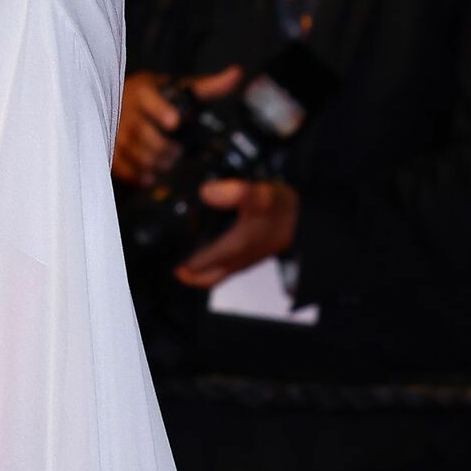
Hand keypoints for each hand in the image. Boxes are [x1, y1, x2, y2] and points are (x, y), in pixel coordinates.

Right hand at [112, 64, 242, 188]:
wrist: (120, 103)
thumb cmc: (159, 98)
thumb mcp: (181, 88)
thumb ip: (209, 86)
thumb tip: (237, 74)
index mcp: (143, 91)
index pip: (149, 99)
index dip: (161, 111)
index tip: (176, 122)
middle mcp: (126, 110)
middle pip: (141, 132)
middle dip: (161, 147)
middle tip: (177, 154)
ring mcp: (115, 131)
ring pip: (131, 150)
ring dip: (152, 162)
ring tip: (167, 165)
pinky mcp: (110, 149)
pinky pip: (121, 165)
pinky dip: (138, 174)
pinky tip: (152, 178)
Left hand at [174, 176, 299, 288]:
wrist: (307, 219)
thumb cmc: (284, 210)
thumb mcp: (260, 195)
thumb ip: (234, 193)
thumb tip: (207, 192)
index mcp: (234, 248)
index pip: (199, 266)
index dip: (179, 265)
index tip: (163, 258)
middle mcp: (236, 260)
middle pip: (203, 279)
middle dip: (184, 274)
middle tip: (167, 262)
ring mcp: (241, 261)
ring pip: (212, 276)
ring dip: (194, 271)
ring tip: (177, 257)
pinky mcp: (246, 256)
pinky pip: (221, 268)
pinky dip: (207, 264)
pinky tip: (200, 247)